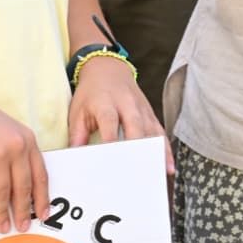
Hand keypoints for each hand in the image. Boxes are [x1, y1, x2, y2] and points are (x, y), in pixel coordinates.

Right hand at [0, 84, 48, 232]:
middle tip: (23, 226)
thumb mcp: (6, 129)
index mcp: (26, 139)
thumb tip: (19, 184)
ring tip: (3, 227)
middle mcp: (15, 148)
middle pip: (23, 188)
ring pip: (3, 194)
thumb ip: (17, 151)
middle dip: (23, 211)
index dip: (42, 197)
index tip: (43, 213)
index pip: (40, 174)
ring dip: (2, 214)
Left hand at [68, 55, 173, 174]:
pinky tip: (168, 166)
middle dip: (137, 149)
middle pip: (135, 126)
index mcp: (106, 103)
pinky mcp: (150, 114)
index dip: (111, 140)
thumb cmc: (90, 94)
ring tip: (157, 173)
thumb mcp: (78, 112)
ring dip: (155, 152)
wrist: (107, 70)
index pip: (109, 122)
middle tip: (136, 172)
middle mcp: (127, 104)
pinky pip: (160, 133)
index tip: (110, 160)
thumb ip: (77, 136)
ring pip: (151, 131)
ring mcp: (141, 109)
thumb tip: (74, 159)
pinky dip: (165, 150)